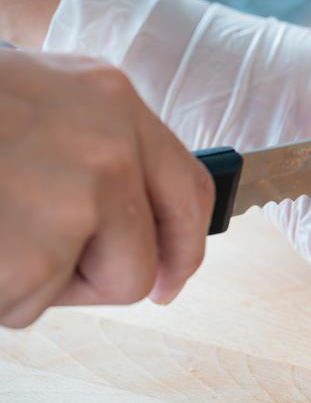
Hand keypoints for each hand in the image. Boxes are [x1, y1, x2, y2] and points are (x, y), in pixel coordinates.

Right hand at [0, 49, 213, 327]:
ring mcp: (76, 196)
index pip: (189, 188)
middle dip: (95, 277)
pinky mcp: (33, 250)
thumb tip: (126, 221)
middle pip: (145, 258)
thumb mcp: (35, 101)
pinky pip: (28, 304)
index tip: (167, 278)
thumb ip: (90, 147)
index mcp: (112, 98)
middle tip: (34, 259)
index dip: (183, 245)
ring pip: (92, 287)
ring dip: (36, 283)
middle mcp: (109, 144)